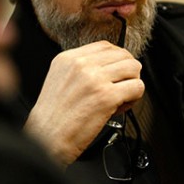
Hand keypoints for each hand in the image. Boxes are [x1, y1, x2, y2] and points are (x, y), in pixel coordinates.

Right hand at [23, 41, 143, 165]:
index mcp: (68, 58)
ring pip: (133, 68)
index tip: (115, 72)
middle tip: (120, 86)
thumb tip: (106, 67)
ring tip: (120, 97)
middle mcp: (81, 65)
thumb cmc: (52, 117)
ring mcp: (95, 79)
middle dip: (126, 72)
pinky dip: (134, 98)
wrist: (46, 138)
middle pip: (123, 54)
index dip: (116, 59)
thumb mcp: (58, 79)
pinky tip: (119, 107)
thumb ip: (79, 69)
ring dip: (132, 83)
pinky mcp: (106, 96)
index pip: (105, 46)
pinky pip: (137, 87)